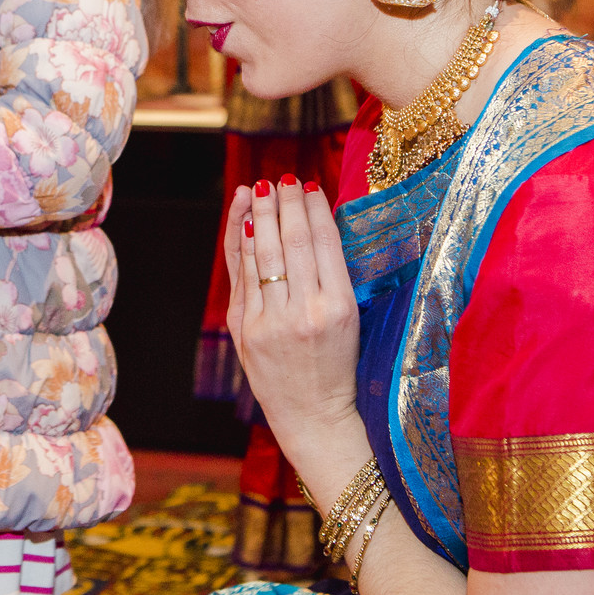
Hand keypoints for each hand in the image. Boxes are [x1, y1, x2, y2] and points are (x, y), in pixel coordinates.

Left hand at [225, 177, 365, 466]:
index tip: (310, 185)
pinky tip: (245, 218)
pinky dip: (242, 242)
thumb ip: (333, 276)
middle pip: (292, 242)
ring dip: (261, 214)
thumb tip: (316, 223)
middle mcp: (305, 311)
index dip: (314, 209)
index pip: (324, 243)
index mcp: (340, 308)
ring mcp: (271, 321)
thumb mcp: (351, 320)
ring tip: (260, 188)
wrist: (314, 417)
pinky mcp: (245, 330)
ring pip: (263, 254)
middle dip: (285, 204)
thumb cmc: (339, 366)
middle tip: (283, 177)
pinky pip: (242, 275)